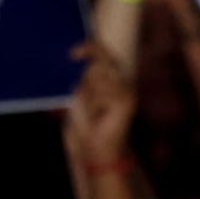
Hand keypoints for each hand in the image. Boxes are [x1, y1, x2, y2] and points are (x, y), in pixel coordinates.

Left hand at [68, 41, 136, 164]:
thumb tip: (87, 63)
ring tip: (95, 113)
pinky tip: (100, 116)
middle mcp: (125, 84)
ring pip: (98, 77)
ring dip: (89, 94)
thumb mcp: (85, 96)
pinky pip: (101, 90)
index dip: (91, 49)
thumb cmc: (88, 125)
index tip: (72, 54)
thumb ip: (89, 79)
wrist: (94, 149)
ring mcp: (126, 92)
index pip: (105, 55)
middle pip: (100, 64)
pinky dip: (95, 103)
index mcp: (116, 81)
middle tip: (90, 103)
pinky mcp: (124, 101)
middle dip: (88, 81)